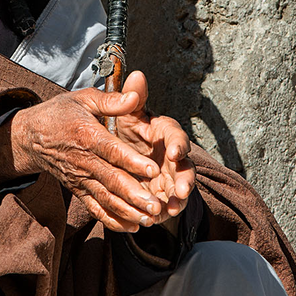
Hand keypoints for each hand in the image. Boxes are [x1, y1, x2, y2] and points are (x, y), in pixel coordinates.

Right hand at [8, 84, 164, 231]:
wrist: (31, 136)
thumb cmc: (61, 113)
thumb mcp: (84, 98)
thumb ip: (111, 100)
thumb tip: (135, 95)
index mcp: (87, 135)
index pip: (112, 151)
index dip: (132, 161)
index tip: (153, 170)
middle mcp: (83, 161)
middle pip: (111, 180)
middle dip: (134, 195)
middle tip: (156, 205)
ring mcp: (80, 178)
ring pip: (105, 198)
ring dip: (127, 211)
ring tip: (149, 220)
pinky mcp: (78, 190)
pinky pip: (95, 208)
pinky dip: (112, 220)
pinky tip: (131, 227)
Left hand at [112, 71, 195, 230]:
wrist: (110, 152)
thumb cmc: (121, 128)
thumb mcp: (124, 113)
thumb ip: (131, 97)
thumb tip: (136, 75)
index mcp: (164, 133)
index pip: (177, 136)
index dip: (178, 145)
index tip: (173, 153)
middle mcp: (171, 156)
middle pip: (185, 167)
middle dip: (185, 179)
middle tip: (182, 190)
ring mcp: (168, 177)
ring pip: (179, 190)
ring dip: (177, 200)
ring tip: (171, 209)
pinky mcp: (161, 195)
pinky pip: (165, 206)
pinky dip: (162, 213)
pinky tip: (156, 219)